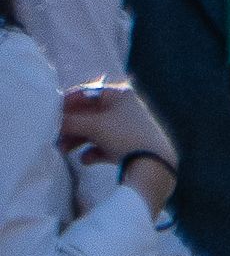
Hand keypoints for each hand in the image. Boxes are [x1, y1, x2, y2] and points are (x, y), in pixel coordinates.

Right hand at [61, 84, 176, 210]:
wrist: (152, 164)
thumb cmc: (123, 135)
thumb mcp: (93, 125)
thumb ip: (70, 121)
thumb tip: (53, 121)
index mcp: (120, 94)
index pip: (88, 92)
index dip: (68, 101)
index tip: (50, 112)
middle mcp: (124, 108)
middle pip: (89, 114)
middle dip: (70, 125)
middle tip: (53, 136)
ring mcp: (126, 127)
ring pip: (94, 131)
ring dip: (76, 140)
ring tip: (62, 150)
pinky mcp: (127, 147)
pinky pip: (104, 146)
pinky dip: (93, 152)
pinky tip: (87, 159)